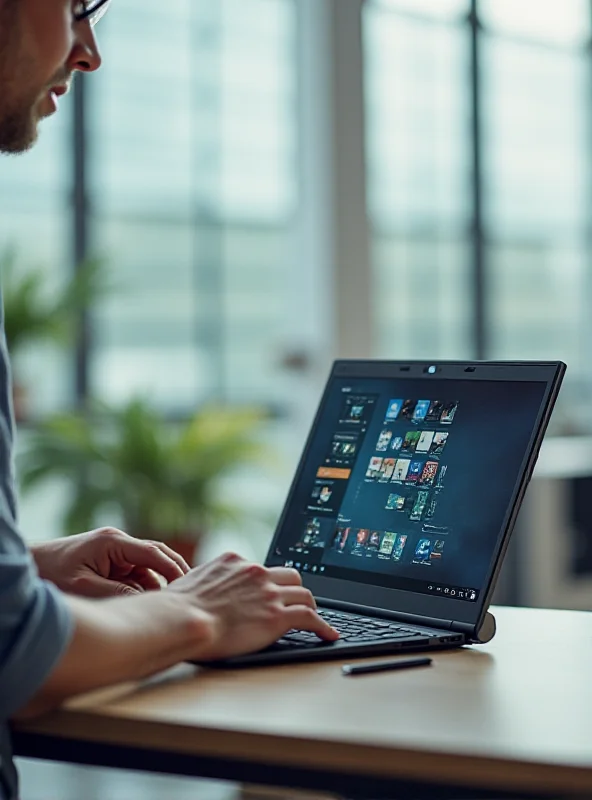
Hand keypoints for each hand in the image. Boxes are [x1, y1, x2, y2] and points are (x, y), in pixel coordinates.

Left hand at [31, 527, 189, 597]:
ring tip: (173, 606)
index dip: (173, 570)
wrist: (30, 565)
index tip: (188, 588)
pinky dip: (145, 588)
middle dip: (174, 574)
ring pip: (149, 567)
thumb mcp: (85, 588)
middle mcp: (118, 542)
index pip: (153, 553)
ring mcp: (116, 551)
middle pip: (158, 555)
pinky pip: (137, 574)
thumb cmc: (52, 574)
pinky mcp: (112, 562)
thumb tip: (149, 603)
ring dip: (158, 585)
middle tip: (190, 597)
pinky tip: (152, 605)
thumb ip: (118, 594)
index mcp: (113, 541)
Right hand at [166, 552, 338, 659]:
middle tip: (295, 604)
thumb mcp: (190, 583)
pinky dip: (323, 626)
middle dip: (294, 590)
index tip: (272, 592)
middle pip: (289, 575)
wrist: (181, 619)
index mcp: (234, 561)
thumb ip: (205, 585)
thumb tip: (199, 594)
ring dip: (311, 606)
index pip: (261, 568)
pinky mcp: (276, 616)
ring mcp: (268, 593)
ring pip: (304, 593)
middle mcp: (255, 572)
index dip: (269, 583)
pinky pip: (309, 617)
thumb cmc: (175, 609)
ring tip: (315, 618)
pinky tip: (329, 634)